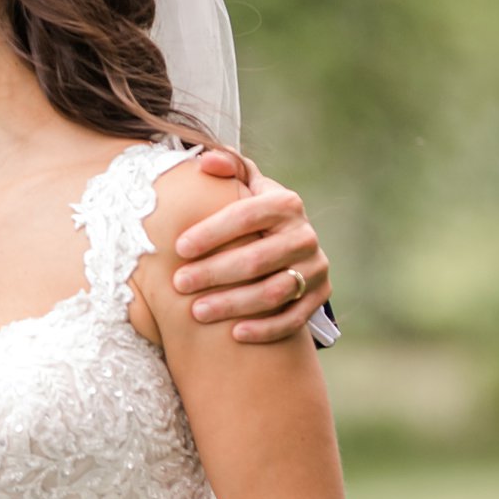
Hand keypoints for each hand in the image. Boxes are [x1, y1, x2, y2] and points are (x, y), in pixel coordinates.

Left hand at [174, 150, 329, 342]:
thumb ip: (228, 168)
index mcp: (285, 203)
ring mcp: (316, 268)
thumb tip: (204, 163)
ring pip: (274, 292)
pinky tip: (235, 335)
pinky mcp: (320, 296)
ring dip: (233, 304)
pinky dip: (265, 329)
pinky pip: (293, 319)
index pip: (246, 215)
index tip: (179, 247)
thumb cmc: (254, 213)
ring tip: (197, 312)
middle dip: (214, 273)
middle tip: (179, 284)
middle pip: (257, 259)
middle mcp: (305, 235)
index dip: (212, 232)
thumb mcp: (246, 185)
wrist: (291, 243)